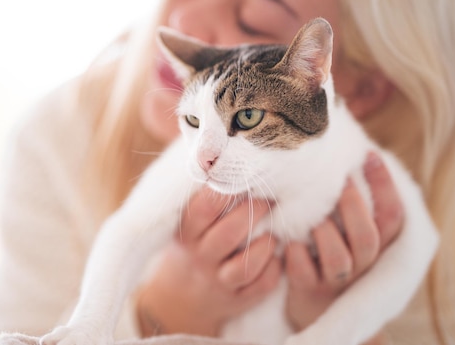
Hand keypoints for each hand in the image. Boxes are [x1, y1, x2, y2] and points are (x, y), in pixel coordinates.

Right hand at [136, 187, 280, 336]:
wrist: (178, 298)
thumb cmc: (191, 244)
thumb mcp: (186, 223)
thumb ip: (202, 195)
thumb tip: (221, 154)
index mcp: (187, 233)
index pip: (205, 208)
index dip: (228, 190)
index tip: (245, 176)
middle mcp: (200, 257)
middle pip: (229, 233)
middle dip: (255, 211)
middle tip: (270, 198)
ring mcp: (217, 281)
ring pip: (245, 265)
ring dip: (266, 245)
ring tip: (274, 232)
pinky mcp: (235, 300)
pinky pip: (260, 286)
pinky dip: (273, 270)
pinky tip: (276, 256)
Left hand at [284, 152, 404, 331]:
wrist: (314, 305)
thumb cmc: (328, 253)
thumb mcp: (346, 231)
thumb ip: (349, 203)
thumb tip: (343, 154)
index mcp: (376, 245)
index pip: (392, 216)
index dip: (384, 185)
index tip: (368, 154)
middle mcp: (361, 264)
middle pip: (367, 237)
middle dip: (352, 207)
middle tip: (337, 183)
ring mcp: (336, 279)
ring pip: (337, 257)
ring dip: (322, 233)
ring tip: (310, 219)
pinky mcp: (309, 289)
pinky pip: (302, 270)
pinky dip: (294, 253)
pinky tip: (287, 242)